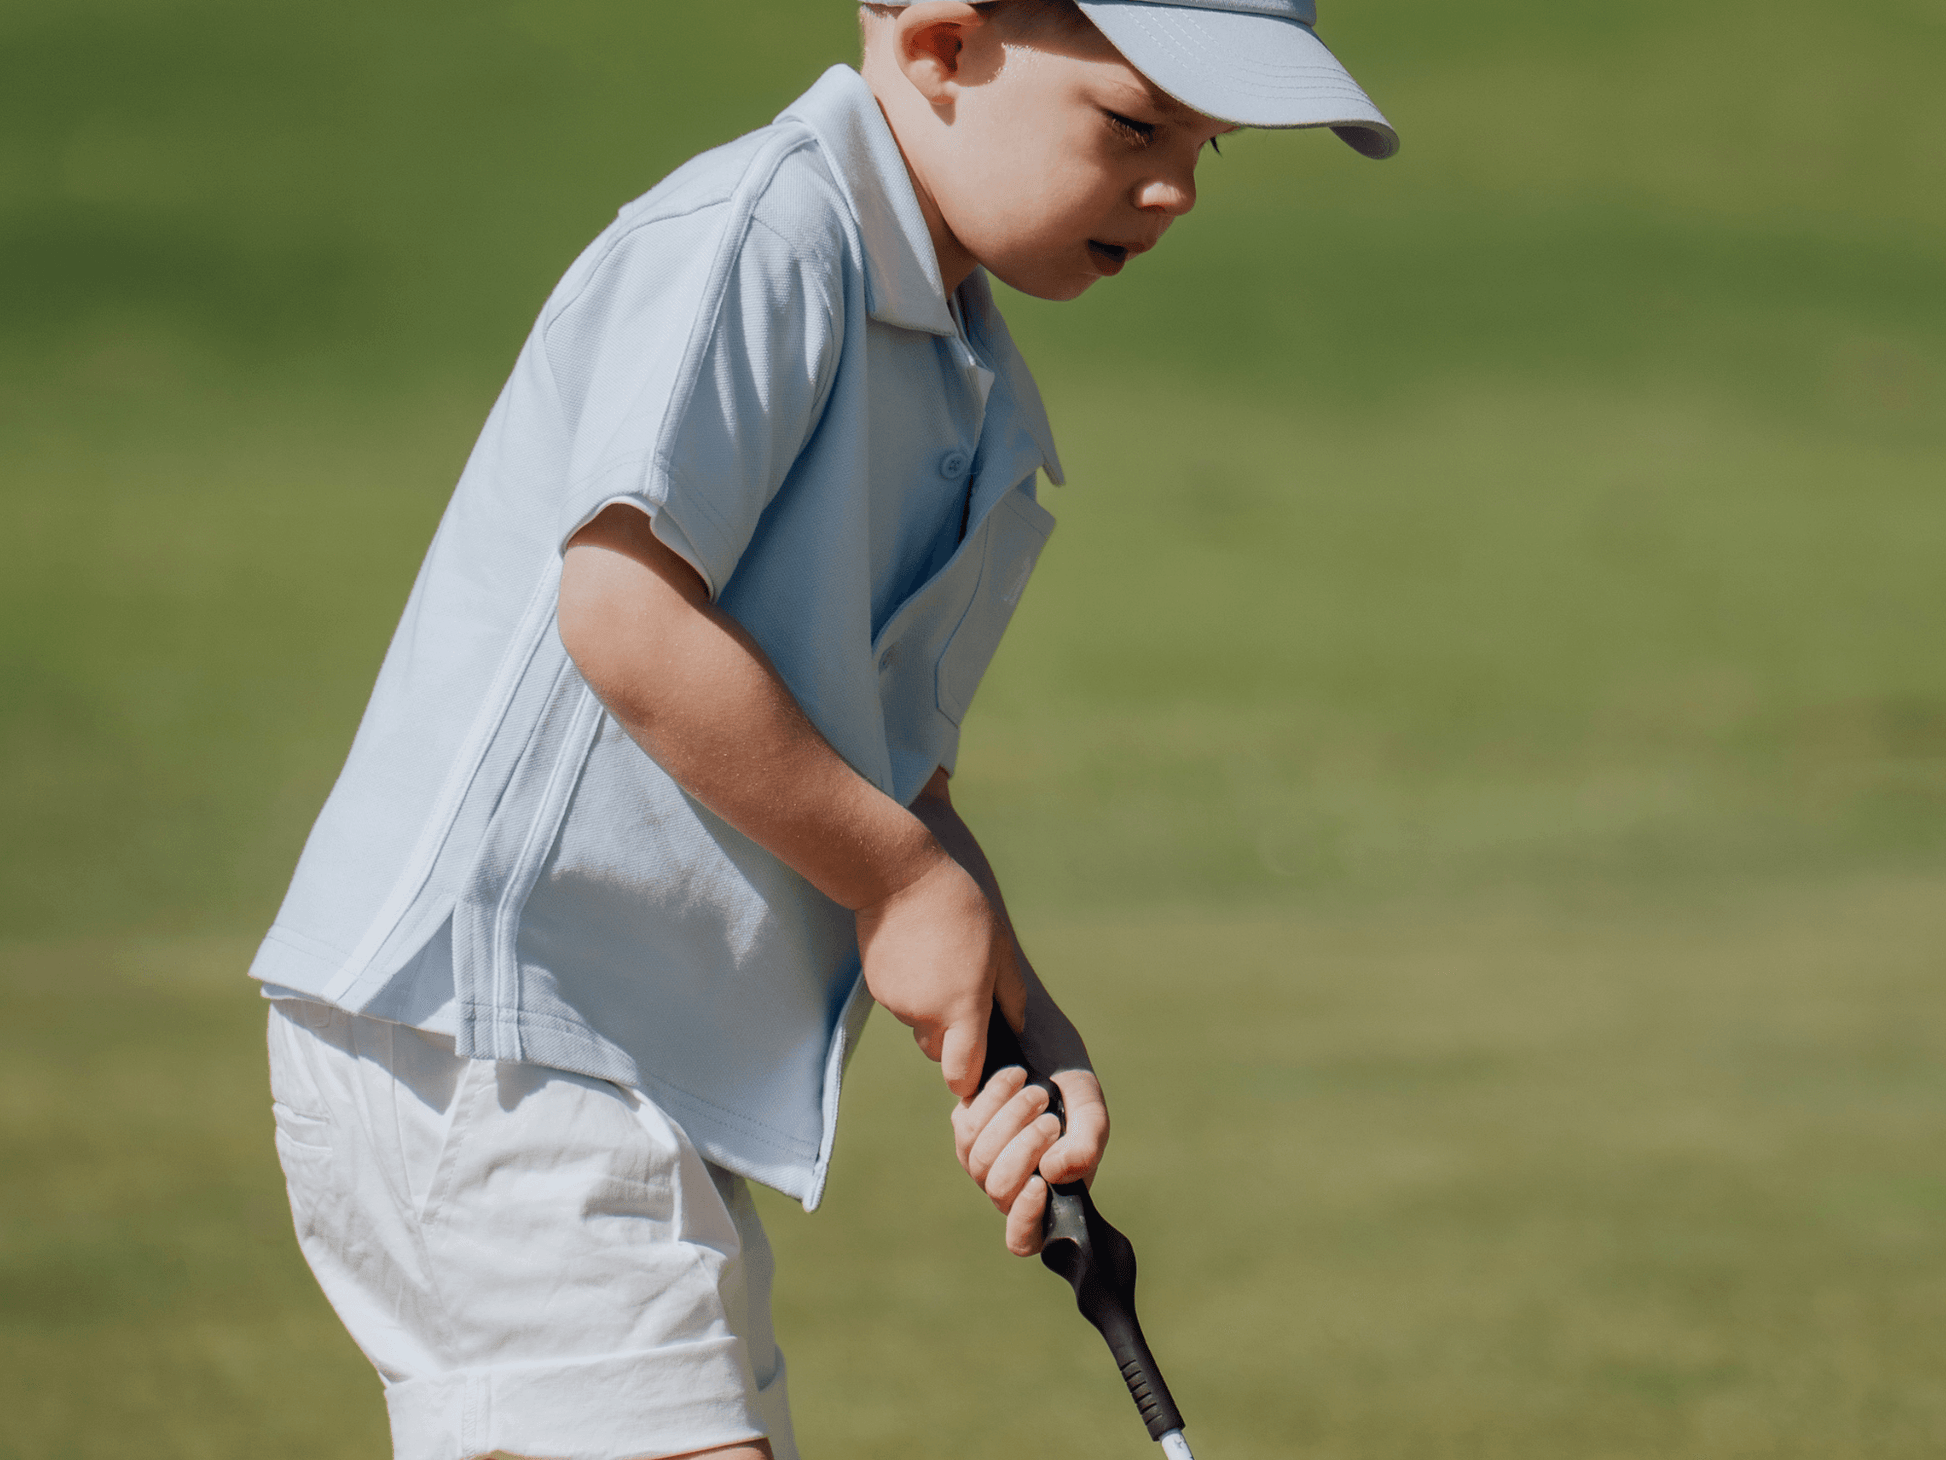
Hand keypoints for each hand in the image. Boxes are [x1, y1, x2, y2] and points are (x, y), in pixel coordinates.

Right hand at [854, 851, 1023, 1097]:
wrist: (899, 879)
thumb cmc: (960, 910)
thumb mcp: (1000, 947)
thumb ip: (1009, 995)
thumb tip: (1014, 1026)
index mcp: (963, 1007)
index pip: (961, 1073)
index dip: (968, 1081)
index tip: (973, 1074)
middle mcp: (927, 1014)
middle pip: (938, 1050)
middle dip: (950, 1036)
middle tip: (961, 992)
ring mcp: (897, 1003)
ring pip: (917, 1023)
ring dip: (928, 1007)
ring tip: (938, 960)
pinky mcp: (877, 989)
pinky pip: (899, 1002)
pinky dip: (908, 988)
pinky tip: (916, 953)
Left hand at [953, 1065, 1109, 1254]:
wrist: (1045, 1046)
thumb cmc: (1073, 1092)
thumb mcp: (1089, 1114)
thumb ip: (1086, 1146)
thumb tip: (1053, 1174)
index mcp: (1047, 1197)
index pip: (1023, 1238)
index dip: (1025, 1219)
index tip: (1040, 1184)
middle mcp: (1010, 1186)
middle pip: (999, 1188)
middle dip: (1026, 1148)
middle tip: (1051, 1117)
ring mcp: (982, 1160)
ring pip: (979, 1157)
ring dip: (1011, 1118)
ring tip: (1037, 1092)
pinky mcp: (964, 1130)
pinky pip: (967, 1125)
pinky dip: (993, 1098)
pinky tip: (1015, 1077)